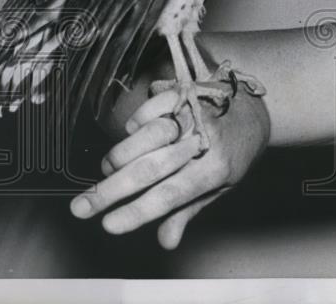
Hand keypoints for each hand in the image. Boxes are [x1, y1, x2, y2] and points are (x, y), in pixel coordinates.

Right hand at [68, 85, 269, 248]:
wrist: (254, 109)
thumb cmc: (234, 152)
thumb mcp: (220, 185)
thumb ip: (189, 210)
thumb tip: (166, 242)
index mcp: (216, 169)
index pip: (170, 195)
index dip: (137, 212)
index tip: (108, 225)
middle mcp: (204, 141)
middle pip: (151, 168)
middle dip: (111, 191)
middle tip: (81, 208)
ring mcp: (193, 115)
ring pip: (145, 137)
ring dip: (118, 157)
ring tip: (108, 170)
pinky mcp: (183, 93)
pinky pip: (147, 112)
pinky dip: (132, 128)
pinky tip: (131, 137)